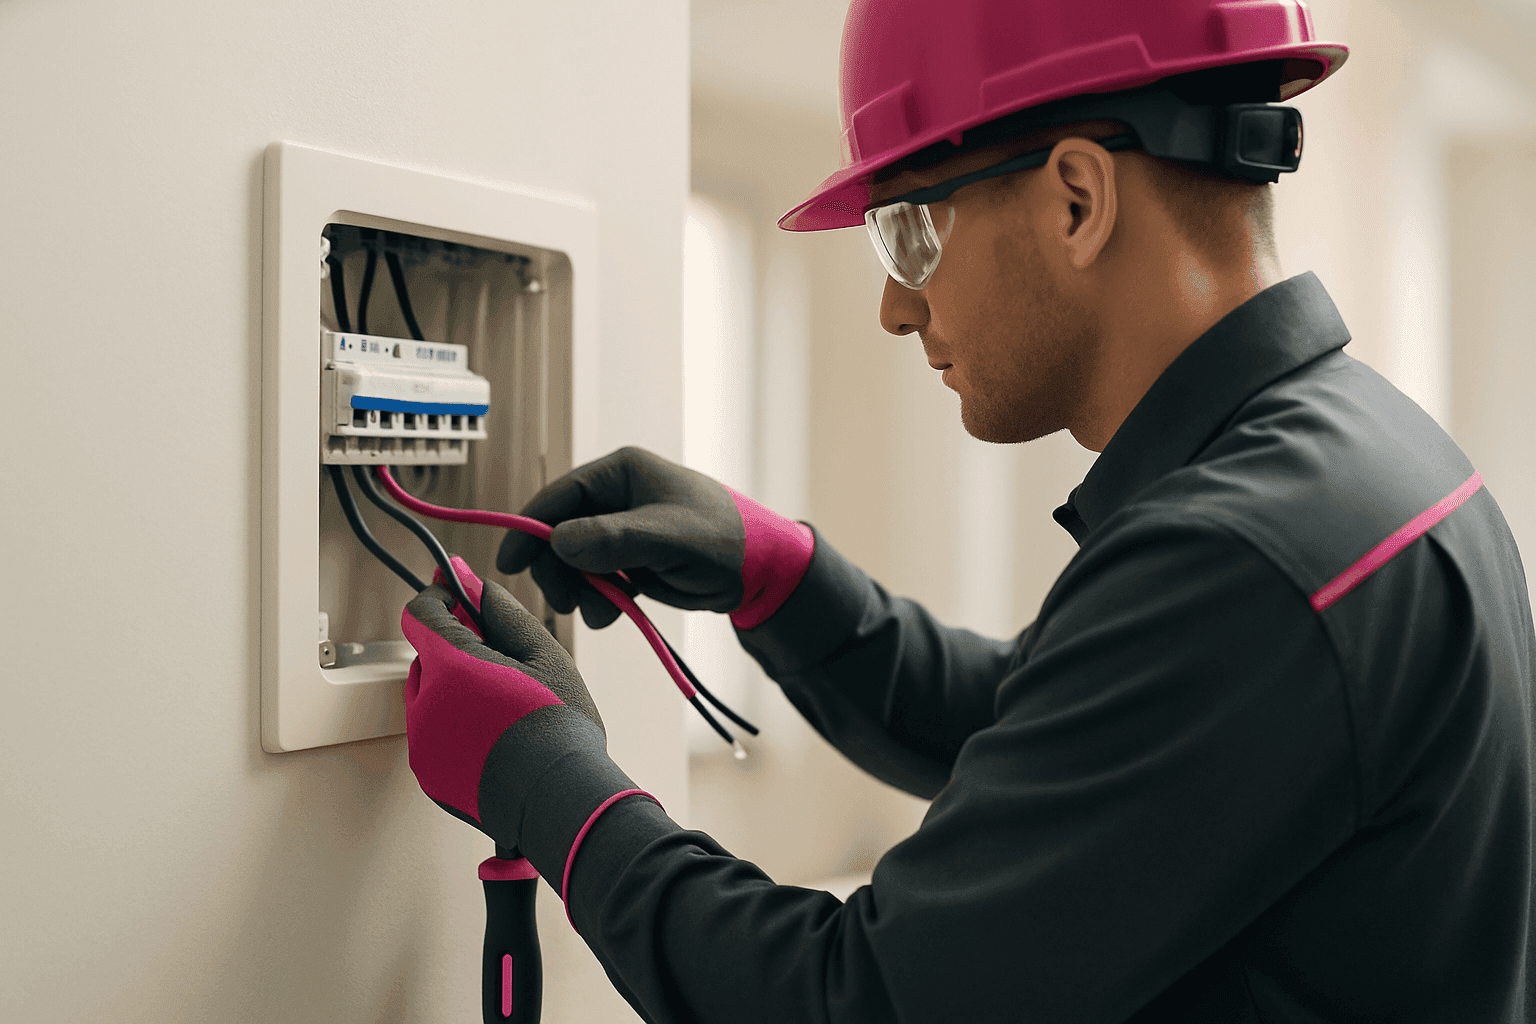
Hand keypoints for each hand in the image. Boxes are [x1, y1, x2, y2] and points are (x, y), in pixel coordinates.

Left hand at [401, 557, 604, 849]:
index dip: (442, 599)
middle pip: (426, 656)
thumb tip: (472, 582)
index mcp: (450, 668)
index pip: (420, 614)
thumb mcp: (543, 654)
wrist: (560, 800)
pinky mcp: (427, 775)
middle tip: (504, 666)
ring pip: (429, 696)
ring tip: (506, 709)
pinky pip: (433, 734)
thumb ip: (501, 612)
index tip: (460, 599)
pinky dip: (455, 728)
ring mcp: (422, 744)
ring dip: (455, 691)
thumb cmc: (559, 729)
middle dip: (456, 652)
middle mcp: (424, 705)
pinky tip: (496, 737)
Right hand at [497, 446, 814, 630]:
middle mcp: (615, 497)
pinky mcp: (630, 559)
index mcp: (621, 473)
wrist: (760, 571)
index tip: (509, 564)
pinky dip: (597, 598)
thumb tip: (559, 543)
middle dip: (559, 570)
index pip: (558, 497)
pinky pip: (595, 579)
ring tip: (601, 613)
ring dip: (579, 590)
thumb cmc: (723, 539)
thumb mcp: (669, 537)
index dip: (529, 529)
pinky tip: (612, 613)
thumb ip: (615, 539)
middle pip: (558, 533)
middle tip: (568, 603)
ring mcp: (621, 530)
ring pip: (574, 561)